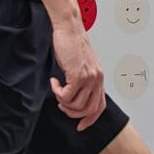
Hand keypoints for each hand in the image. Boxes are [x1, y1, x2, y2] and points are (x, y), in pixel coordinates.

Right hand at [50, 14, 106, 129]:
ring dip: (63, 102)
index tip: (80, 126)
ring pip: (76, 105)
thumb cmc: (71, 44)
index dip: (90, 119)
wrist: (69, 28)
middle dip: (73, 113)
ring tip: (56, 90)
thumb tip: (73, 97)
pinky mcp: (78, 74)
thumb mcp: (80, 65)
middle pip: (89, 109)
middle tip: (61, 105)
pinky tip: (53, 81)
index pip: (99, 106)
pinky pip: (66, 95)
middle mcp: (97, 79)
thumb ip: (81, 79)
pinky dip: (57, 92)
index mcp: (99, 78)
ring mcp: (89, 77)